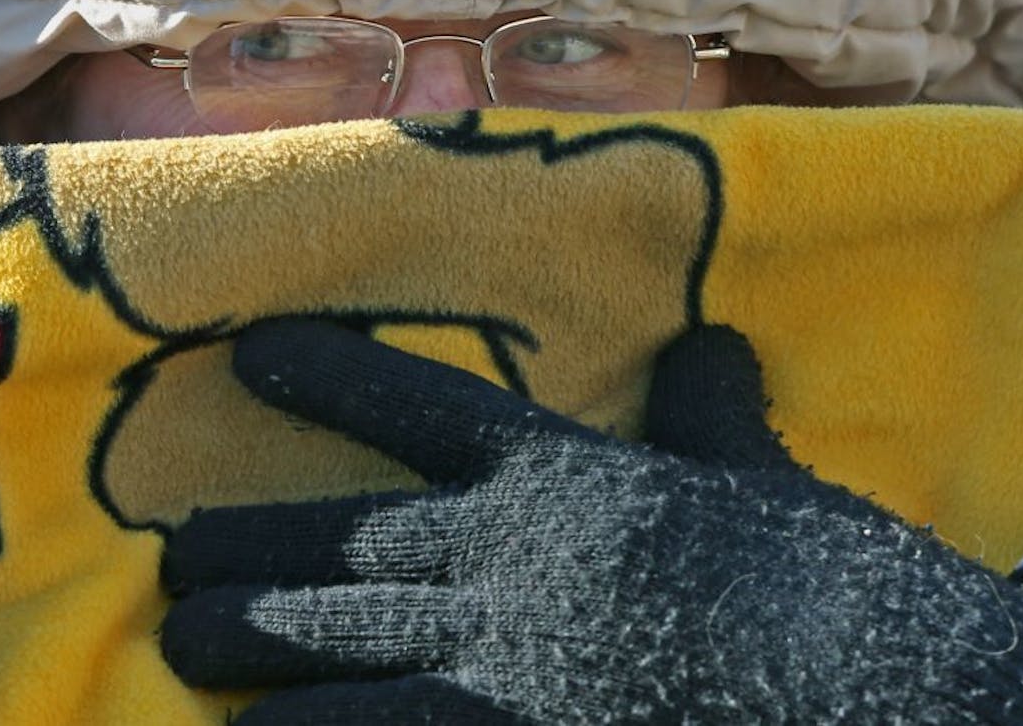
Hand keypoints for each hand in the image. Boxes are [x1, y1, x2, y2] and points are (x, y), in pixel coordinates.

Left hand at [161, 320, 1022, 723]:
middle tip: (175, 561)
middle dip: (249, 550)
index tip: (250, 353)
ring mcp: (491, 659)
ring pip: (333, 648)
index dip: (330, 375)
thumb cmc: (805, 576)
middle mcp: (498, 560)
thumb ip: (709, 414)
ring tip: (178, 648)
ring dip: (252, 650)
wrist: (848, 677)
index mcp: (553, 478)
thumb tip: (713, 345)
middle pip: (341, 544)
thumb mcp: (754, 478)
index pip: (419, 407)